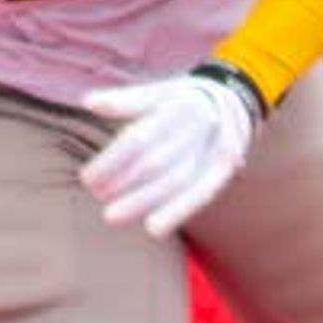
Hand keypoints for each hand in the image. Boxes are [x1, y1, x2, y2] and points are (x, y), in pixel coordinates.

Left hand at [80, 64, 265, 236]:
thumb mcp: (158, 92)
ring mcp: (211, 150)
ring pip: (176, 182)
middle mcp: (196, 129)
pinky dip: (177, 212)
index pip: (138, 139)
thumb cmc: (182, 101)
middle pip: (155, 163)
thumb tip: (88, 101)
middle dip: (123, 183)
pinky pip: (200, 194)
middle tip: (98, 195)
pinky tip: (153, 230)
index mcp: (175, 107)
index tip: (87, 179)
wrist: (235, 101)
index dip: (112, 162)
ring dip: (143, 202)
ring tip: (112, 217)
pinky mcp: (222, 169)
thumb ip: (125, 100)